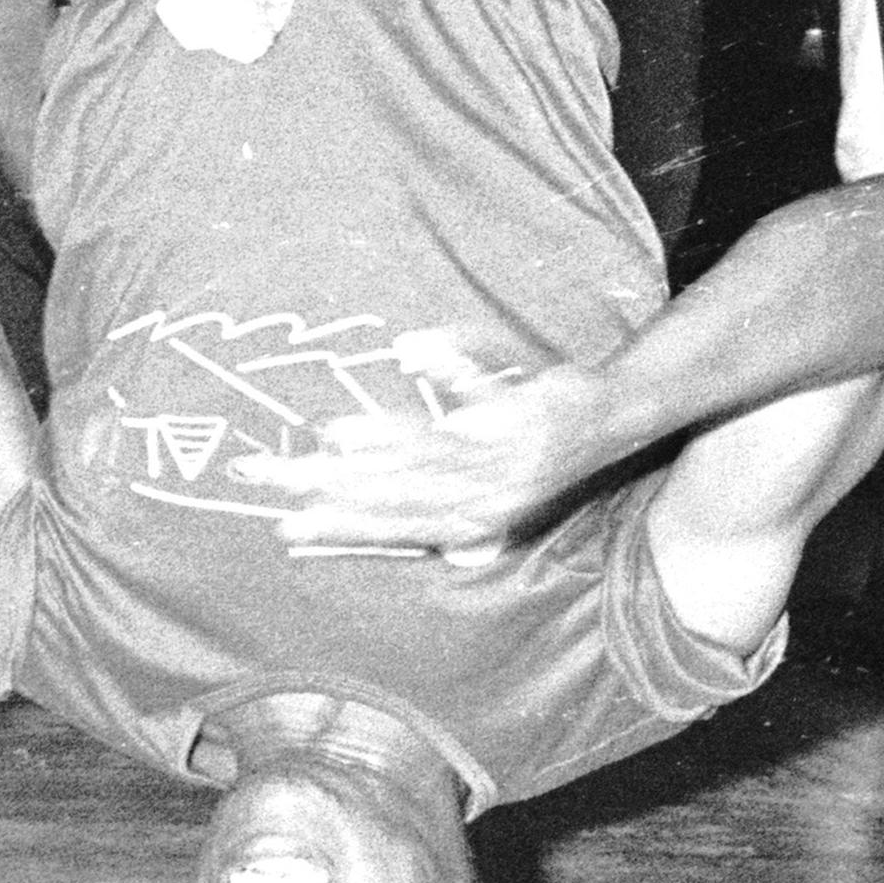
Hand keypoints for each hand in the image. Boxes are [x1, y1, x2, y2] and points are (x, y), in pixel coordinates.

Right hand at [261, 329, 613, 563]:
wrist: (610, 423)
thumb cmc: (534, 451)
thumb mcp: (489, 493)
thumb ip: (435, 497)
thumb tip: (378, 496)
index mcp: (469, 520)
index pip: (391, 527)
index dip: (338, 526)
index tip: (286, 523)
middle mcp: (483, 497)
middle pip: (395, 493)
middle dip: (330, 484)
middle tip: (273, 474)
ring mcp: (504, 455)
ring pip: (430, 451)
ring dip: (378, 441)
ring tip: (329, 434)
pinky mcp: (526, 413)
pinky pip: (483, 391)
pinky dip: (448, 372)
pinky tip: (411, 355)